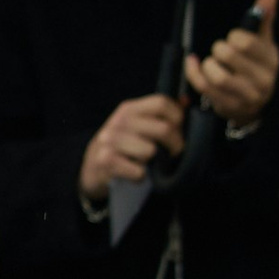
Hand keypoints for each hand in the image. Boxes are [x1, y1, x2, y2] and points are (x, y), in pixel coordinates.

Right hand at [79, 91, 185, 208]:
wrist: (92, 168)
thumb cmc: (123, 147)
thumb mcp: (137, 126)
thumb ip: (160, 115)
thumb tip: (187, 101)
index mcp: (129, 108)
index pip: (161, 103)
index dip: (178, 118)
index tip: (179, 131)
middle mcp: (119, 121)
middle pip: (163, 129)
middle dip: (175, 145)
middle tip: (173, 154)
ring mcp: (110, 140)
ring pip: (151, 151)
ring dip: (153, 163)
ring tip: (145, 163)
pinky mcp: (105, 161)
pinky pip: (139, 171)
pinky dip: (140, 177)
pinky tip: (134, 174)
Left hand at [187, 0, 278, 123]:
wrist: (258, 103)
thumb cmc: (256, 66)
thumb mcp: (263, 43)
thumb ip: (263, 18)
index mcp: (271, 60)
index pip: (246, 43)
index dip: (234, 37)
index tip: (233, 39)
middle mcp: (262, 80)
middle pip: (229, 57)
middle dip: (219, 49)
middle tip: (219, 50)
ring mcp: (246, 96)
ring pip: (217, 77)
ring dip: (207, 64)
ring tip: (210, 61)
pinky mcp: (229, 106)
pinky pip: (205, 88)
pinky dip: (194, 73)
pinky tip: (193, 64)